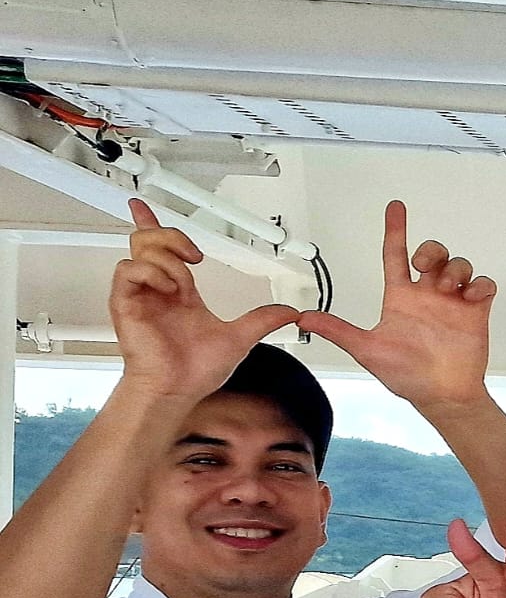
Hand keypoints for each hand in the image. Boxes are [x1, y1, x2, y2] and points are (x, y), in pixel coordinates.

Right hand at [108, 199, 298, 405]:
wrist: (177, 390)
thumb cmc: (196, 371)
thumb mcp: (240, 338)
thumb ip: (263, 320)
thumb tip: (289, 313)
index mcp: (178, 292)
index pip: (161, 250)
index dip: (152, 224)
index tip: (143, 206)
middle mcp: (157, 289)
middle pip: (149, 239)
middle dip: (172, 236)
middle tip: (193, 255)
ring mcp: (140, 295)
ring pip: (141, 249)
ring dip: (169, 261)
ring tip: (183, 286)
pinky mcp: (125, 303)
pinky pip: (128, 270)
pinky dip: (152, 273)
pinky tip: (169, 290)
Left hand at [296, 200, 495, 410]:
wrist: (442, 396)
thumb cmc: (408, 376)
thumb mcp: (367, 350)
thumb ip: (338, 330)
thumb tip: (305, 318)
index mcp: (401, 299)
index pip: (396, 255)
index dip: (395, 230)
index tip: (395, 209)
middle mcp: (426, 297)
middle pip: (432, 254)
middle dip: (431, 250)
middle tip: (426, 267)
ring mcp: (452, 303)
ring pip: (458, 265)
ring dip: (454, 268)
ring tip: (448, 287)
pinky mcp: (474, 312)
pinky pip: (483, 285)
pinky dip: (480, 284)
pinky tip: (471, 295)